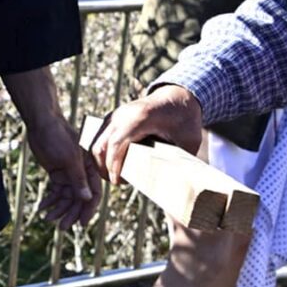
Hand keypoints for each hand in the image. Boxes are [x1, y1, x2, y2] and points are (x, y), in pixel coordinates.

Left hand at [24, 116, 103, 227]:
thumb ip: (78, 178)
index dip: (88, 210)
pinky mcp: (58, 173)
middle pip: (79, 199)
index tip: (81, 224)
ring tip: (47, 218)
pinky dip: (50, 199)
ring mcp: (69, 173)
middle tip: (61, 227)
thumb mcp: (69, 158)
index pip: (93, 194)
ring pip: (66, 197)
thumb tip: (87, 198)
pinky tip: (42, 207)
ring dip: (58, 208)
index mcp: (90, 168)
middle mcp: (82, 173)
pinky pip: (56, 191)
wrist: (43, 123)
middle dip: (70, 213)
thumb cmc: (58, 136)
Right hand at [89, 84, 203, 184]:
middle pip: (101, 146)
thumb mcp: (189, 141)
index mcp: (141, 117)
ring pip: (96, 145)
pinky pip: (99, 140)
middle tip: (119, 183)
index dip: (114, 165)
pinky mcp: (111, 120)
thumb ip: (182, 162)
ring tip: (117, 177)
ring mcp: (114, 116)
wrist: (176, 97)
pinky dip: (102, 156)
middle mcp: (123, 115)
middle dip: (105, 169)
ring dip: (101, 164)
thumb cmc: (184, 120)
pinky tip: (114, 167)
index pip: (116, 143)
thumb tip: (176, 189)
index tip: (119, 182)